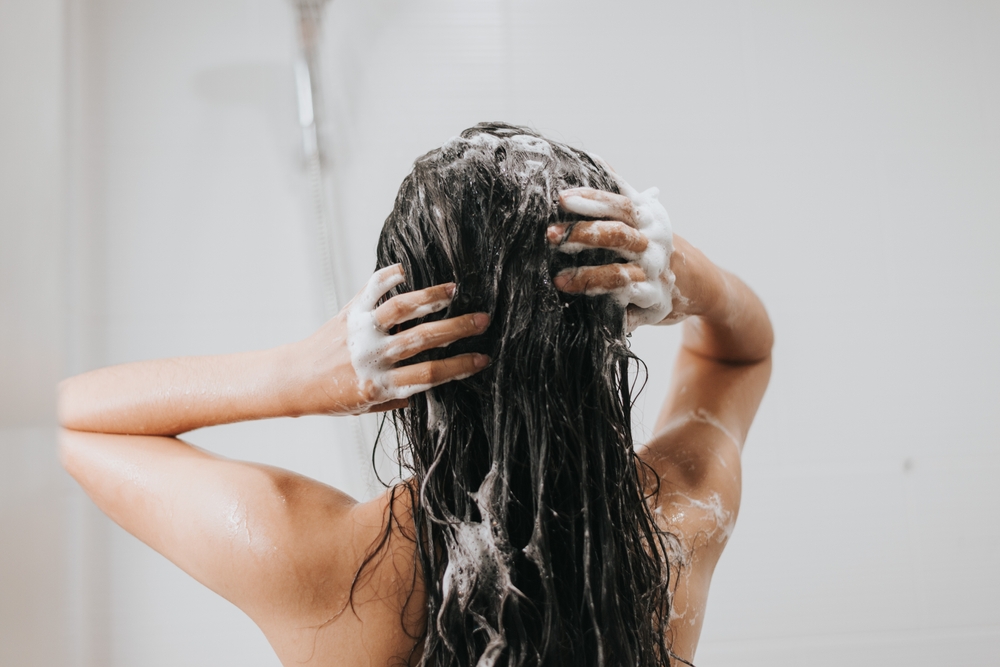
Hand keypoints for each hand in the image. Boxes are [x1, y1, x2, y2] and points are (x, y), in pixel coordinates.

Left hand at [297, 265, 489, 414]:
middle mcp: (370, 356)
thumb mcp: (370, 407)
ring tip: (455, 290)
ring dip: (430, 297)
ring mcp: (359, 331)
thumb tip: (436, 378)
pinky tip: (408, 270)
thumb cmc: (335, 397)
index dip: (460, 366)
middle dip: (457, 328)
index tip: (482, 358)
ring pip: (400, 309)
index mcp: (378, 384)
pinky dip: (389, 276)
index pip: (429, 375)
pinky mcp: (348, 313)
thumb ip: (401, 395)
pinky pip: (371, 289)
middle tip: (482, 321)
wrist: (294, 380)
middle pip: (422, 339)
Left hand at [549, 177, 681, 330]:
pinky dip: (610, 306)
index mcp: (649, 218)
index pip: (620, 205)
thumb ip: (618, 189)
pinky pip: (628, 306)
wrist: (684, 280)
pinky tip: (588, 307)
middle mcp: (653, 244)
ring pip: (620, 274)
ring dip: (588, 276)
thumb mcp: (640, 213)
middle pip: (618, 236)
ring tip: (559, 279)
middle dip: (583, 235)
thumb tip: (594, 158)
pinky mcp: (653, 302)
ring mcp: (654, 274)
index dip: (592, 200)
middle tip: (550, 235)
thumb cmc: (647, 240)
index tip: (561, 198)